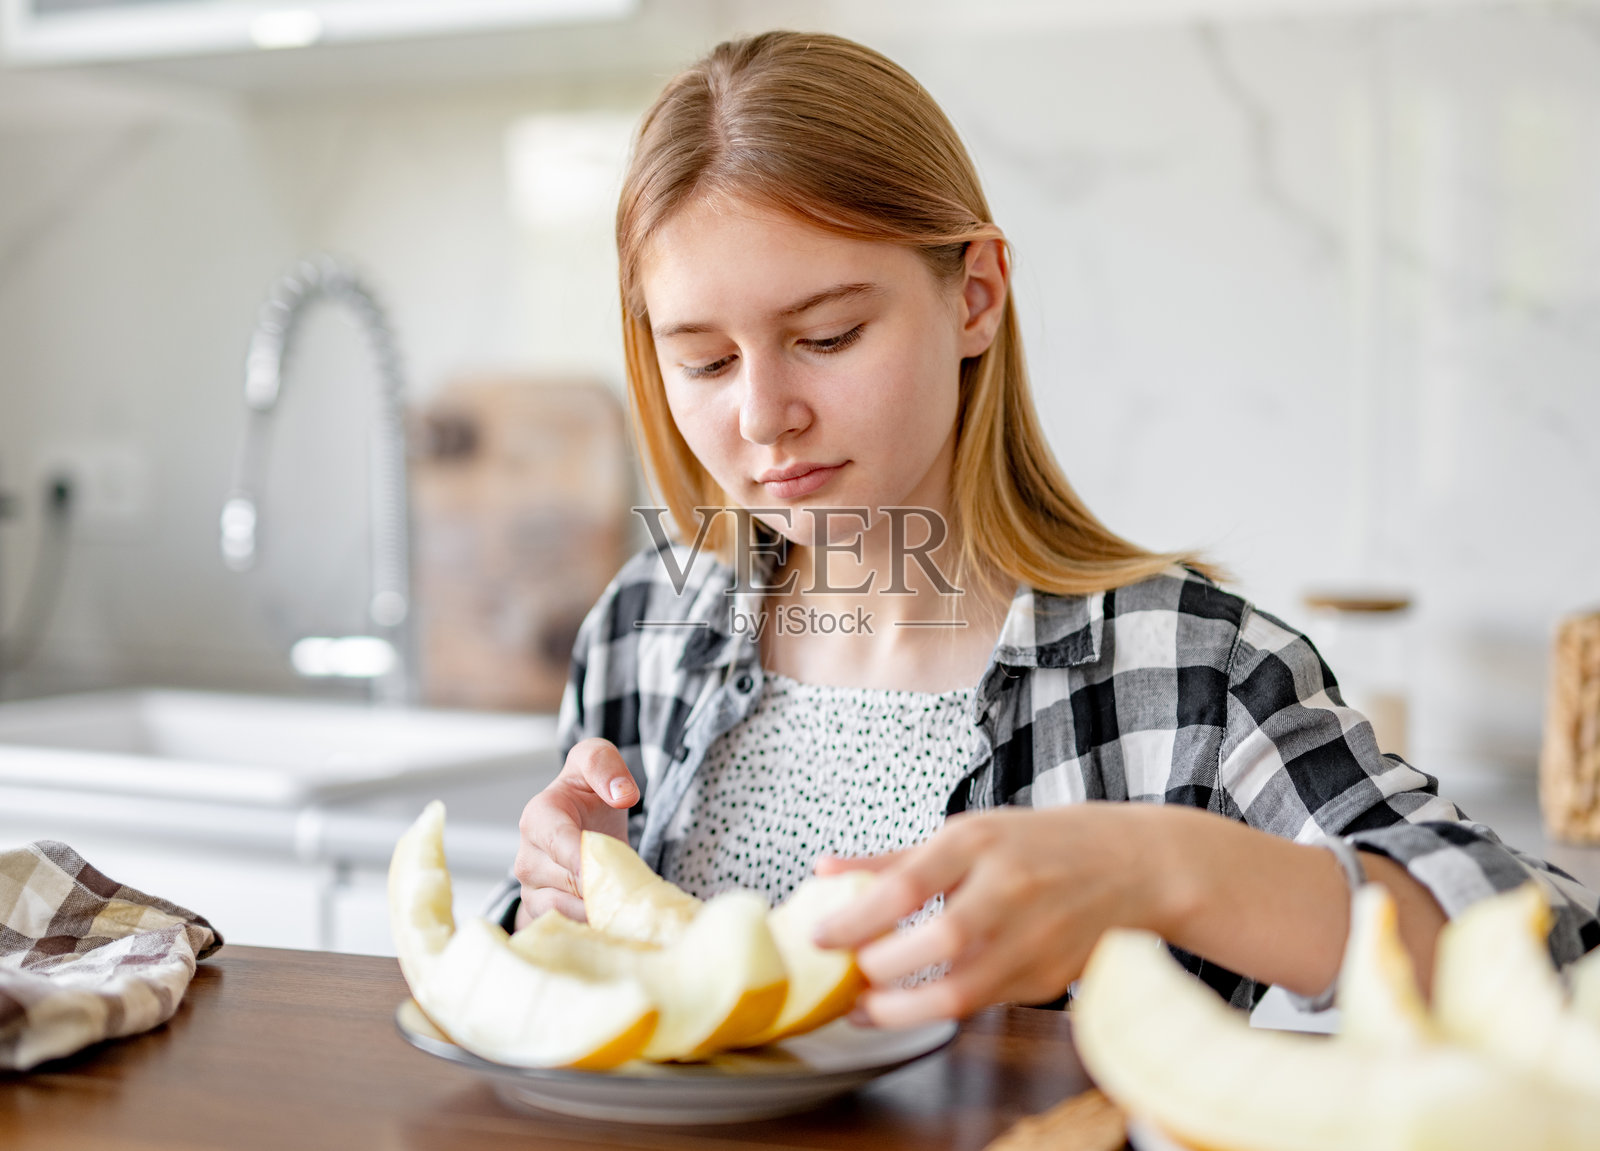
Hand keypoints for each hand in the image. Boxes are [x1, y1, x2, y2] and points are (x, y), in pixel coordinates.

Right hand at [513, 738, 638, 927]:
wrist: (581, 822)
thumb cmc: (587, 791)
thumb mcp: (596, 759)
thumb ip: (606, 765)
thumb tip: (623, 795)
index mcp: (538, 817)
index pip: (560, 844)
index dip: (586, 858)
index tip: (609, 867)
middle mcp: (527, 857)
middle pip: (568, 883)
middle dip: (601, 885)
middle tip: (629, 885)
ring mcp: (531, 890)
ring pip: (567, 911)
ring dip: (599, 909)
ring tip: (624, 901)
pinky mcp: (541, 915)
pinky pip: (566, 930)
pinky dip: (591, 927)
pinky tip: (612, 919)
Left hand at [811, 804, 1173, 1027]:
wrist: (1133, 866)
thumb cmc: (1036, 846)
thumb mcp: (967, 834)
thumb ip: (892, 860)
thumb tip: (823, 871)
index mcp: (980, 842)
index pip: (907, 884)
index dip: (857, 918)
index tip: (819, 937)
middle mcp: (1009, 888)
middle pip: (937, 941)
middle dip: (880, 971)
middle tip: (847, 979)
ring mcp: (1034, 938)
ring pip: (960, 992)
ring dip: (902, 1010)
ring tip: (866, 1008)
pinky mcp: (1046, 978)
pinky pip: (982, 1003)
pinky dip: (941, 1007)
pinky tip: (913, 1002)